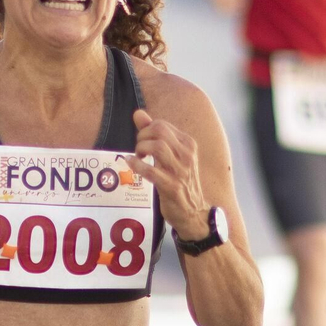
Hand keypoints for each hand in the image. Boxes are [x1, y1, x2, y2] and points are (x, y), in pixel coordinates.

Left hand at [124, 109, 207, 239]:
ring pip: (156, 147)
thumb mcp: (172, 155)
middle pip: (159, 132)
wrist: (193, 211)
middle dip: (142, 137)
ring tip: (138, 158)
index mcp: (188, 144)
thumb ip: (154, 134)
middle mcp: (187, 155)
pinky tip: (132, 164)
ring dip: (140, 150)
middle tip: (139, 150)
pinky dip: (137, 166)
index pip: (162, 125)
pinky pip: (151, 171)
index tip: (142, 142)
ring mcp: (180, 171)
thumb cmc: (180, 181)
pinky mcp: (172, 187)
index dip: (145, 130)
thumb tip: (138, 114)